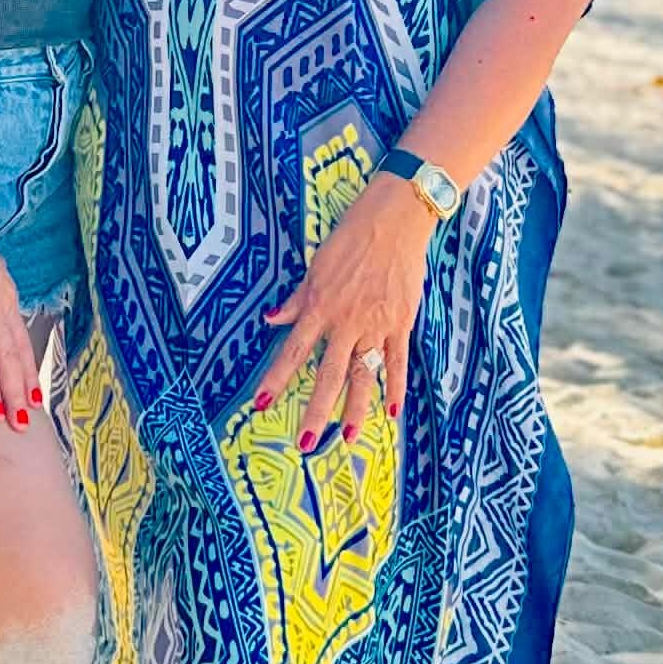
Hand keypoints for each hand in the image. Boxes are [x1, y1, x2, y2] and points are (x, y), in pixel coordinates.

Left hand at [257, 178, 436, 453]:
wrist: (394, 220)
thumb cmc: (351, 238)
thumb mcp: (316, 267)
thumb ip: (296, 300)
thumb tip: (270, 320)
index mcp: (320, 308)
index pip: (293, 351)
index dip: (276, 378)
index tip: (262, 404)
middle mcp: (345, 322)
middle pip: (328, 375)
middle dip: (316, 411)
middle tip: (306, 443)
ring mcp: (375, 325)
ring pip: (363, 375)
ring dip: (356, 409)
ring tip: (348, 438)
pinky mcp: (401, 323)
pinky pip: (397, 362)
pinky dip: (396, 387)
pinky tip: (392, 412)